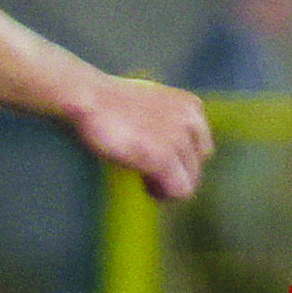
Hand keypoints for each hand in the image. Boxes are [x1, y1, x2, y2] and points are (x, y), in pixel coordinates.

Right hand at [77, 75, 214, 201]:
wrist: (90, 98)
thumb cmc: (111, 100)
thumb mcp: (152, 101)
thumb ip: (169, 120)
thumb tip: (170, 146)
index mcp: (191, 106)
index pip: (202, 147)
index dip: (181, 159)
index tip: (160, 163)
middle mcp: (191, 121)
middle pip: (197, 165)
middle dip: (176, 174)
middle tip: (150, 176)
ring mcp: (179, 140)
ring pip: (190, 181)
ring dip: (167, 186)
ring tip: (145, 181)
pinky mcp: (163, 158)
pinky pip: (178, 191)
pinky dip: (163, 194)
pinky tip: (144, 185)